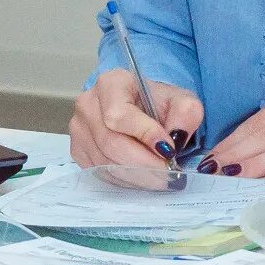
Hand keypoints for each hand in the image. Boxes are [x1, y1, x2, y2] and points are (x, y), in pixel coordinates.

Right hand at [69, 67, 205, 168]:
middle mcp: (88, 104)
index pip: (119, 114)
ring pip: (105, 162)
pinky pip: (100, 172)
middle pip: (111, 143)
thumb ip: (186, 113)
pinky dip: (125, 181)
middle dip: (144, 164)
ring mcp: (79, 129)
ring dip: (137, 176)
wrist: (142, 109)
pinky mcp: (79, 150)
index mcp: (111, 83)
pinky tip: (143, 178)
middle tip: (170, 174)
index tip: (169, 150)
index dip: (144, 134)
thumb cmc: (157, 103)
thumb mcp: (180, 100)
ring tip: (161, 179)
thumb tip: (177, 136)